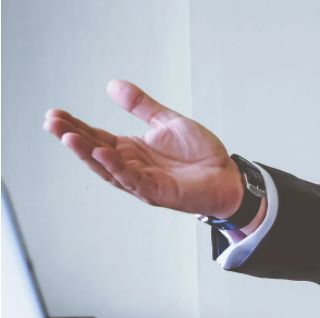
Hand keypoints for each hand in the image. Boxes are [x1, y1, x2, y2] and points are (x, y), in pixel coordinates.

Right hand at [43, 80, 243, 217]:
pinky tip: (103, 153)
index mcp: (132, 150)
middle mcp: (132, 166)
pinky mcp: (157, 192)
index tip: (55, 114)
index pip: (97, 136)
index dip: (76, 126)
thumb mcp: (168, 122)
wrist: (228, 176)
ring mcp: (143, 181)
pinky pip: (133, 180)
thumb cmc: (201, 155)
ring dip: (87, 153)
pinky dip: (117, 167)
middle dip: (73, 138)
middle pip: (96, 152)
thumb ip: (142, 106)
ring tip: (68, 137)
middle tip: (52, 123)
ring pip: (108, 168)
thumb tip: (113, 85)